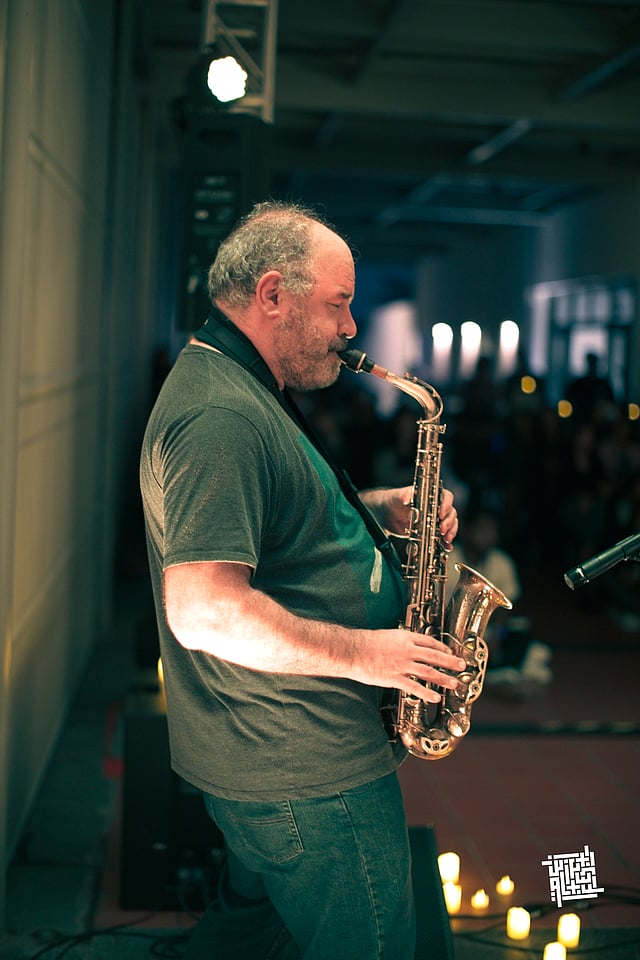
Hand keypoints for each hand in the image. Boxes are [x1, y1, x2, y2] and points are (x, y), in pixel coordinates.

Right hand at [351, 627, 465, 702]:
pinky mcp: (394, 678)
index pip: (430, 642)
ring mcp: (402, 665)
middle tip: (462, 666)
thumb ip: (400, 642)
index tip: (450, 653)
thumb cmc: (366, 642)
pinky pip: (414, 687)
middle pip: (435, 656)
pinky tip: (435, 698)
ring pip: (429, 672)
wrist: (352, 650)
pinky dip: (426, 693)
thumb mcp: (387, 636)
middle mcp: (407, 650)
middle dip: (451, 662)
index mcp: (406, 637)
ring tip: (454, 684)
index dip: (442, 648)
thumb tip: (409, 647)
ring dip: (444, 679)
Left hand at [359, 486, 457, 542]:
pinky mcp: (431, 531)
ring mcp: (434, 520)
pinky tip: (446, 547)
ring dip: (451, 531)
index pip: (445, 497)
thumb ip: (402, 495)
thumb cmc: (392, 502)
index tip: (441, 513)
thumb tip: (406, 496)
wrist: (385, 515)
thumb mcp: (395, 497)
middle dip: (449, 521)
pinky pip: (443, 536)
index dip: (446, 504)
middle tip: (442, 529)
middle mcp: (434, 507)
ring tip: (446, 539)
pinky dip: (446, 542)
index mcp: (429, 496)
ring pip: (450, 524)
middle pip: (450, 512)